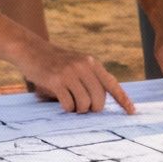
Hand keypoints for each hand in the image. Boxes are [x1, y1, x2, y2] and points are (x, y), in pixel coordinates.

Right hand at [21, 42, 135, 114]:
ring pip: (85, 104)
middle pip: (99, 100)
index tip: (132, 112)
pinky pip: (69, 104)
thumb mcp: (76, 63)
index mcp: (92, 63)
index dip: (123, 100)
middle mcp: (84, 66)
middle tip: (82, 107)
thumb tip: (100, 102)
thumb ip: (89, 77)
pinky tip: (60, 102)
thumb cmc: (54, 61)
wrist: (30, 49)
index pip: (112, 84)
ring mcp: (71, 73)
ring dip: (78, 109)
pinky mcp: (57, 80)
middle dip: (92, 109)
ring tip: (70, 103)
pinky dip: (66, 108)